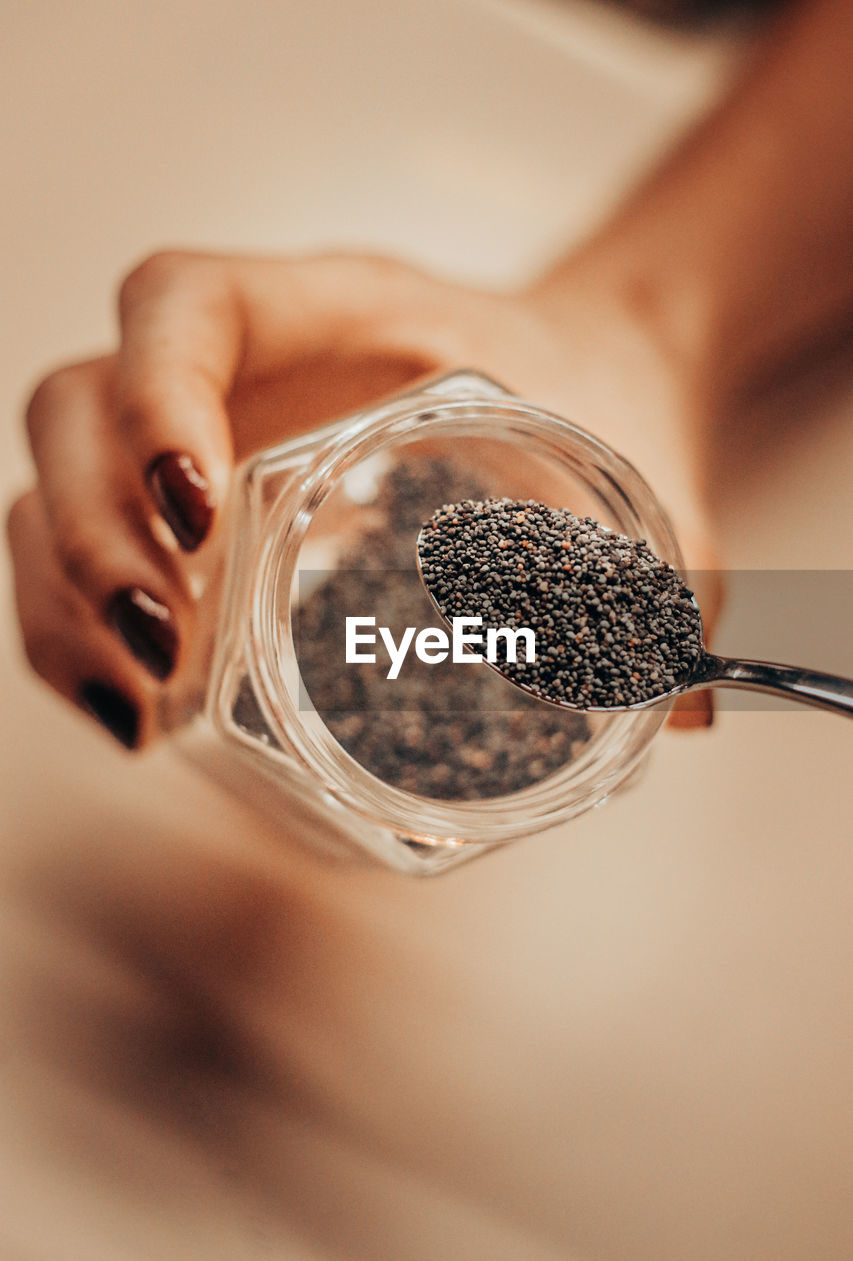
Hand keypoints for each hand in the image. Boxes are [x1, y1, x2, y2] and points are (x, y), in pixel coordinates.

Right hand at [7, 249, 718, 746]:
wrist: (588, 379)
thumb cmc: (594, 397)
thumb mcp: (631, 458)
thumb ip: (664, 566)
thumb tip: (684, 696)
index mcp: (337, 314)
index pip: (187, 304)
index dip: (155, 392)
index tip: (197, 512)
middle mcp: (245, 374)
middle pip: (76, 411)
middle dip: (92, 533)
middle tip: (163, 644)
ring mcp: (206, 448)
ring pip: (56, 490)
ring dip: (65, 599)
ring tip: (137, 702)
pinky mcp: (203, 527)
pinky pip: (90, 562)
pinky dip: (79, 638)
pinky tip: (132, 714)